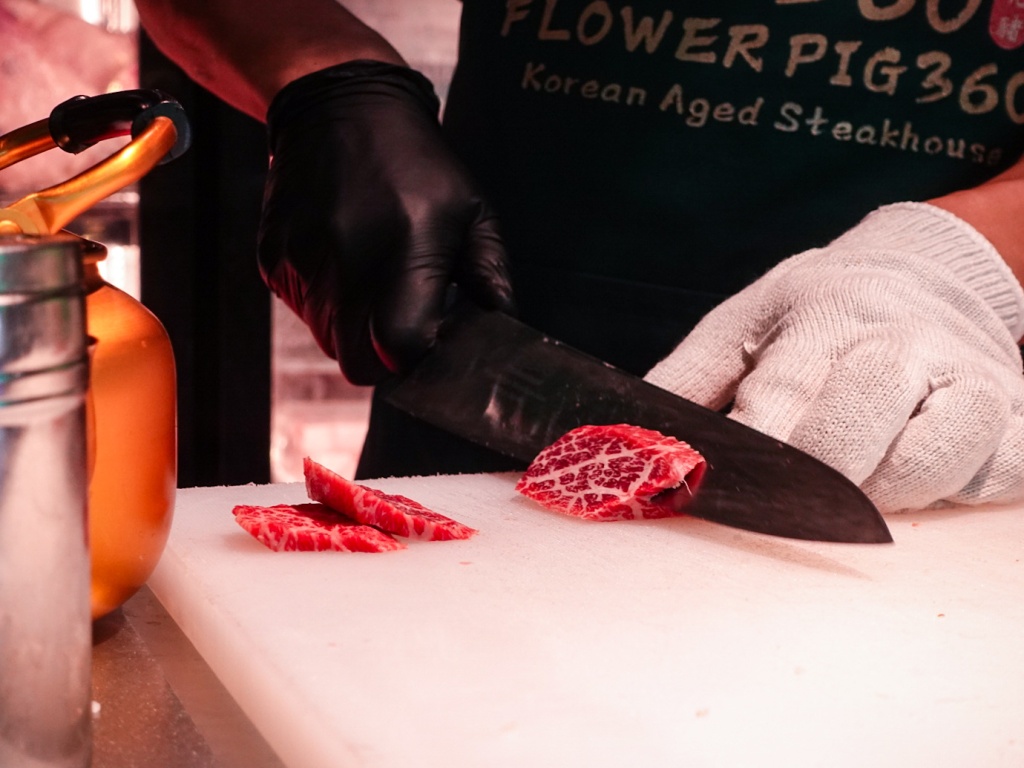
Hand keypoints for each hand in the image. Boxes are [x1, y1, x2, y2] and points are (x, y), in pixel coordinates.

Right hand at [258, 61, 513, 384]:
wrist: (339, 108)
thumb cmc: (417, 164)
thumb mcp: (472, 211)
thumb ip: (490, 276)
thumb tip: (501, 327)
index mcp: (405, 250)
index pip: (397, 349)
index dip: (414, 359)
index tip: (426, 339)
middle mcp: (347, 260)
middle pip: (356, 362)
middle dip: (382, 356)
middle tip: (401, 323)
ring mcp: (303, 261)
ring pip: (326, 340)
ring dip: (354, 327)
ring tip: (373, 276)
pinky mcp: (273, 258)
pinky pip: (301, 310)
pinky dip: (325, 301)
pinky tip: (343, 257)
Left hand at [645, 203, 1023, 512]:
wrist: (924, 270)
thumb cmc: (817, 308)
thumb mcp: (740, 324)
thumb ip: (683, 383)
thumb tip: (620, 443)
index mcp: (820, 321)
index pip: (776, 404)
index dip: (743, 462)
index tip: (711, 495)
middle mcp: (897, 345)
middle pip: (853, 432)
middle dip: (809, 482)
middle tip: (786, 498)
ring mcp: (965, 379)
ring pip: (933, 458)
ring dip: (884, 491)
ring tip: (859, 479)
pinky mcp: (1015, 412)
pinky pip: (999, 471)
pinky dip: (959, 489)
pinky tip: (924, 475)